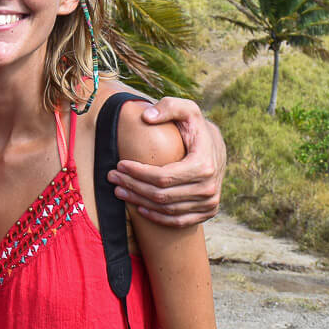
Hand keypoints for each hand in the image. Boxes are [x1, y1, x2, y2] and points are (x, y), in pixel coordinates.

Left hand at [107, 96, 225, 226]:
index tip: (119, 165)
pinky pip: (178, 221)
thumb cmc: (195, 126)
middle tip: (113, 178)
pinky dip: (157, 218)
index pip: (163, 177)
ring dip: (139, 201)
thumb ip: (168, 107)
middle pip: (161, 195)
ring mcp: (209, 202)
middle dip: (133, 186)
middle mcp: (208, 187)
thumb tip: (147, 117)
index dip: (138, 173)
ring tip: (120, 190)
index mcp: (203, 165)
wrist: (216, 146)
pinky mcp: (207, 212)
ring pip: (167, 210)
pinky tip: (140, 207)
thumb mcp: (185, 109)